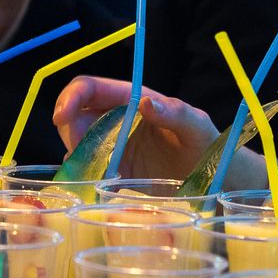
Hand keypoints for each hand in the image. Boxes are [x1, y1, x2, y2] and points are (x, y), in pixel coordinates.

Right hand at [52, 75, 220, 180]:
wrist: (215, 179)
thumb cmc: (206, 143)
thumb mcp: (198, 126)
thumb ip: (176, 112)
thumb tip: (145, 103)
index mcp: (129, 98)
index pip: (87, 87)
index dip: (70, 97)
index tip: (61, 117)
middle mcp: (114, 119)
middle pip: (73, 117)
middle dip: (70, 133)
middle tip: (82, 155)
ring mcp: (111, 145)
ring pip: (77, 145)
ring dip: (78, 159)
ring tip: (101, 176)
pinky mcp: (113, 170)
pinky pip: (88, 171)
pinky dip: (87, 179)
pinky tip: (104, 190)